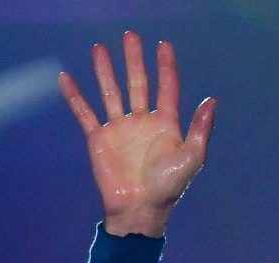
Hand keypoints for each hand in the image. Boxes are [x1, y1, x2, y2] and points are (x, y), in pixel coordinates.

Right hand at [59, 31, 214, 237]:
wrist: (139, 209)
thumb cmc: (169, 187)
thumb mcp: (192, 157)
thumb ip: (201, 128)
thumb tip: (211, 100)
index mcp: (167, 125)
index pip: (167, 88)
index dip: (166, 67)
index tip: (163, 45)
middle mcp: (143, 122)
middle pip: (138, 83)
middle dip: (134, 60)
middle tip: (130, 36)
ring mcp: (120, 128)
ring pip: (111, 91)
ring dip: (105, 70)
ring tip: (99, 48)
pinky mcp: (99, 138)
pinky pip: (85, 112)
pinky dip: (75, 96)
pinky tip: (67, 78)